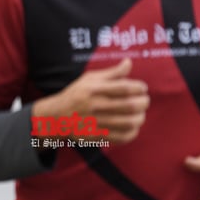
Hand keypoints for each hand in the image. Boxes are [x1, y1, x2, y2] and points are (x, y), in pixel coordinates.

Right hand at [33, 58, 149, 143]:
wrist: (56, 117)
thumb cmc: (76, 95)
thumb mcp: (89, 79)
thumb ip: (111, 73)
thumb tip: (129, 62)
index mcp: (94, 89)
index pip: (124, 87)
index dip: (139, 87)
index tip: (142, 88)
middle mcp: (95, 105)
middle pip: (130, 105)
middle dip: (143, 102)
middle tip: (143, 101)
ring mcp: (96, 122)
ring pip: (129, 122)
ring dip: (140, 118)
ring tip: (139, 114)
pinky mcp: (96, 135)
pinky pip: (122, 137)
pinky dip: (132, 133)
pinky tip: (132, 127)